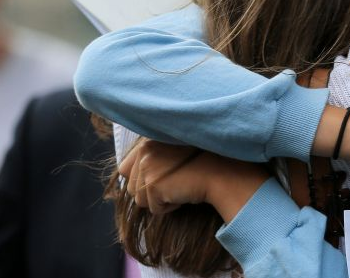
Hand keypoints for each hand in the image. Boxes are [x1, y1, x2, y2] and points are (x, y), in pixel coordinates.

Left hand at [119, 138, 269, 220]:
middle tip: (177, 181)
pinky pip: (154, 209)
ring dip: (160, 200)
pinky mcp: (153, 185)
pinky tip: (185, 192)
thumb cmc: (206, 162)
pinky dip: (170, 207)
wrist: (224, 170)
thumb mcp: (176, 150)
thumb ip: (153, 156)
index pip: (124, 168)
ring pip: (140, 200)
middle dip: (152, 191)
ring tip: (181, 185)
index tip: (163, 178)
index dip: (143, 179)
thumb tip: (127, 175)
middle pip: (131, 187)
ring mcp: (147, 167)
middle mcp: (144, 150)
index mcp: (148, 140)